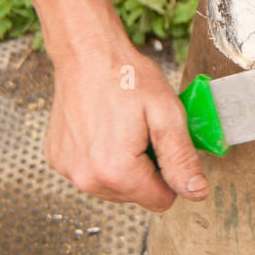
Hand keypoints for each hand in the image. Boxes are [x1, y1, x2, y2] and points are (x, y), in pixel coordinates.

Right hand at [45, 36, 208, 210]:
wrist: (86, 53)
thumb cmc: (126, 77)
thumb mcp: (167, 114)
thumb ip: (182, 159)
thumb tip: (197, 193)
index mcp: (117, 171)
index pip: (161, 201)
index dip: (169, 174)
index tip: (161, 144)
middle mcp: (87, 178)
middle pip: (136, 196)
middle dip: (146, 169)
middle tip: (142, 131)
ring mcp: (68, 171)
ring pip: (114, 187)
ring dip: (124, 165)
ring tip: (122, 128)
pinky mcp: (58, 160)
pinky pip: (92, 173)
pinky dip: (101, 157)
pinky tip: (102, 129)